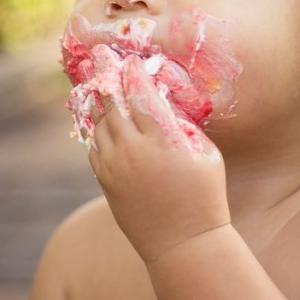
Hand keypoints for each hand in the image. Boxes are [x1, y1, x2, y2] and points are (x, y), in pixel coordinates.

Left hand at [88, 55, 230, 264]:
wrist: (183, 244)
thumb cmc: (205, 196)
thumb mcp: (206, 153)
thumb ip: (182, 126)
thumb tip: (162, 105)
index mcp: (163, 139)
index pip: (140, 94)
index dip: (133, 73)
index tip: (130, 59)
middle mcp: (133, 150)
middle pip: (113, 102)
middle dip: (106, 75)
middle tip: (99, 55)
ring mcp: (115, 166)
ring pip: (99, 123)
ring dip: (96, 100)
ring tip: (93, 80)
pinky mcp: (105, 181)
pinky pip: (95, 146)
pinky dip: (96, 128)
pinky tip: (98, 117)